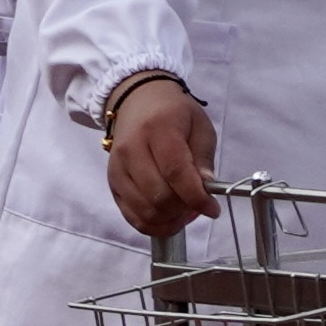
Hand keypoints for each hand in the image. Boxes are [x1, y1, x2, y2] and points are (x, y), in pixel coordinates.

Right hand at [104, 75, 217, 235]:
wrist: (137, 101)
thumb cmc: (174, 113)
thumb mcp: (199, 126)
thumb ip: (203, 158)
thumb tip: (207, 189)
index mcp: (158, 129)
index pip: (175, 172)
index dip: (196, 197)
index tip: (212, 209)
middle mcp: (132, 150)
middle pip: (159, 196)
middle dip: (184, 209)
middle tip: (199, 205)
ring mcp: (118, 169)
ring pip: (145, 210)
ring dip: (170, 219)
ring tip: (185, 210)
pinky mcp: (112, 183)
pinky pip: (131, 216)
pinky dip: (153, 224)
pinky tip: (169, 217)